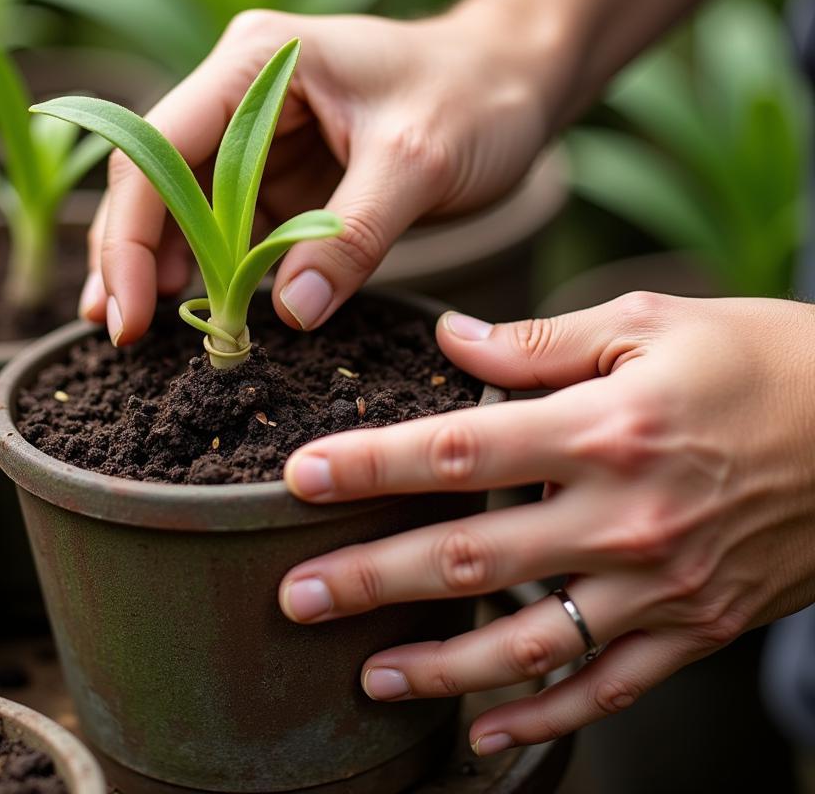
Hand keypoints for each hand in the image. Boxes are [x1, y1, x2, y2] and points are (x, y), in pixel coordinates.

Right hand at [80, 0, 571, 343]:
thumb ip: (350, 234)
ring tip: (146, 333)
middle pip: (155, 176)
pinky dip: (214, 268)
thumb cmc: (477, 95)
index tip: (130, 315)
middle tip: (125, 334)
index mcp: (257, 62)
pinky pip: (231, 224)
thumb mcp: (419, 161)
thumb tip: (287, 312)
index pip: (160, 149)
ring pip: (184, 205)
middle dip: (133, 253)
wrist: (517, 78)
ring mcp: (258, 132)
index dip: (132, 235)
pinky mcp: (283, 170)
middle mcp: (241, 90)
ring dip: (165, 266)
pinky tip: (201, 309)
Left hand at [278, 293, 814, 753]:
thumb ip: (540, 341)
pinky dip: (541, 714)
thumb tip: (453, 338)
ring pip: (527, 641)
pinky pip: (606, 685)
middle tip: (295, 597)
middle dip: (370, 579)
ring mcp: (660, 584)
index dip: (370, 465)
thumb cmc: (758, 358)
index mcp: (604, 428)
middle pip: (470, 556)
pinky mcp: (695, 628)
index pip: (457, 451)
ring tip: (368, 674)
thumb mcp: (648, 323)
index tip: (301, 477)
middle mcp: (625, 516)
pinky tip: (481, 730)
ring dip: (438, 664)